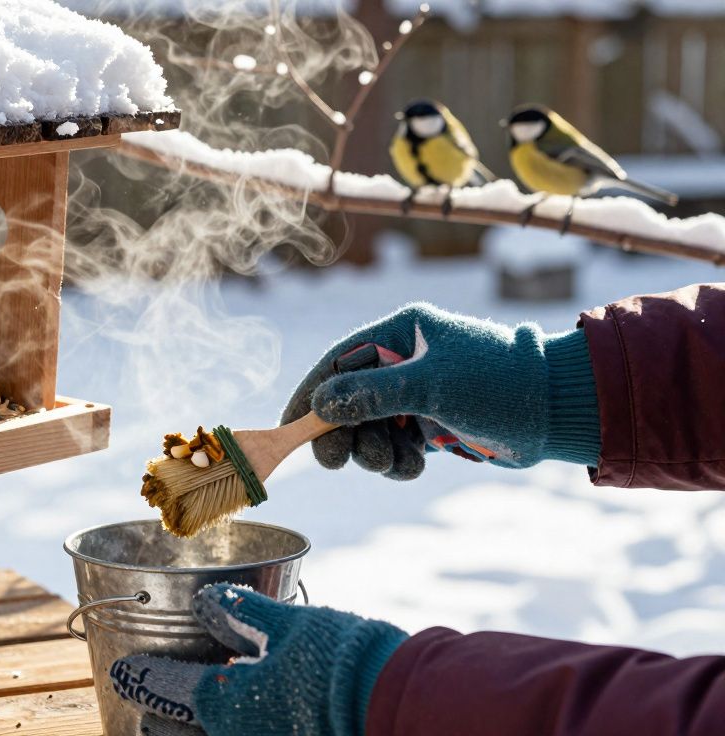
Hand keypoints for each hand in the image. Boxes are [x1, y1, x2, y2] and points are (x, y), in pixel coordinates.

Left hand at [111, 584, 406, 735]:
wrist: (398, 706)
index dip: (139, 677)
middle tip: (151, 704)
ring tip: (194, 711)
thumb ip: (241, 613)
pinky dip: (238, 725)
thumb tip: (207, 602)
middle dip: (162, 719)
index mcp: (219, 705)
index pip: (162, 691)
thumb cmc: (338, 658)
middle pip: (179, 733)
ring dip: (197, 727)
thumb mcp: (287, 624)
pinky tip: (247, 710)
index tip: (120, 672)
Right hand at [281, 303, 600, 478]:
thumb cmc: (499, 384)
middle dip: (345, 432)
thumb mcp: (430, 386)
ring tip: (395, 463)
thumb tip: (319, 406)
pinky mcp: (433, 421)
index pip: (338, 362)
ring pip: (370, 427)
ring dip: (374, 451)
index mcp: (401, 333)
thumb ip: (371, 395)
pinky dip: (399, 460)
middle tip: (339, 460)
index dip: (311, 395)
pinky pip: (396, 444)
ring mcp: (418, 393)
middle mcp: (404, 360)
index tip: (291, 427)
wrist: (560, 411)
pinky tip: (416, 464)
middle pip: (348, 399)